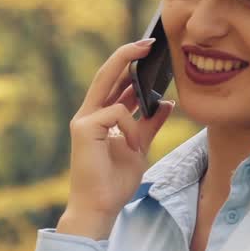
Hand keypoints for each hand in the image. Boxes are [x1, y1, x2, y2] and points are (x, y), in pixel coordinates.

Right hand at [64, 38, 175, 221]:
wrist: (100, 208)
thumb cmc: (115, 182)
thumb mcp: (139, 147)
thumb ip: (149, 123)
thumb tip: (166, 102)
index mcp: (99, 117)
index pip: (113, 82)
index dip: (129, 63)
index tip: (148, 50)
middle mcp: (88, 114)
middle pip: (107, 73)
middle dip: (127, 54)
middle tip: (150, 43)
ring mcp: (83, 120)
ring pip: (112, 87)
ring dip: (136, 103)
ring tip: (138, 140)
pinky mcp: (84, 127)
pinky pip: (117, 112)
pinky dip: (131, 128)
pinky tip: (131, 148)